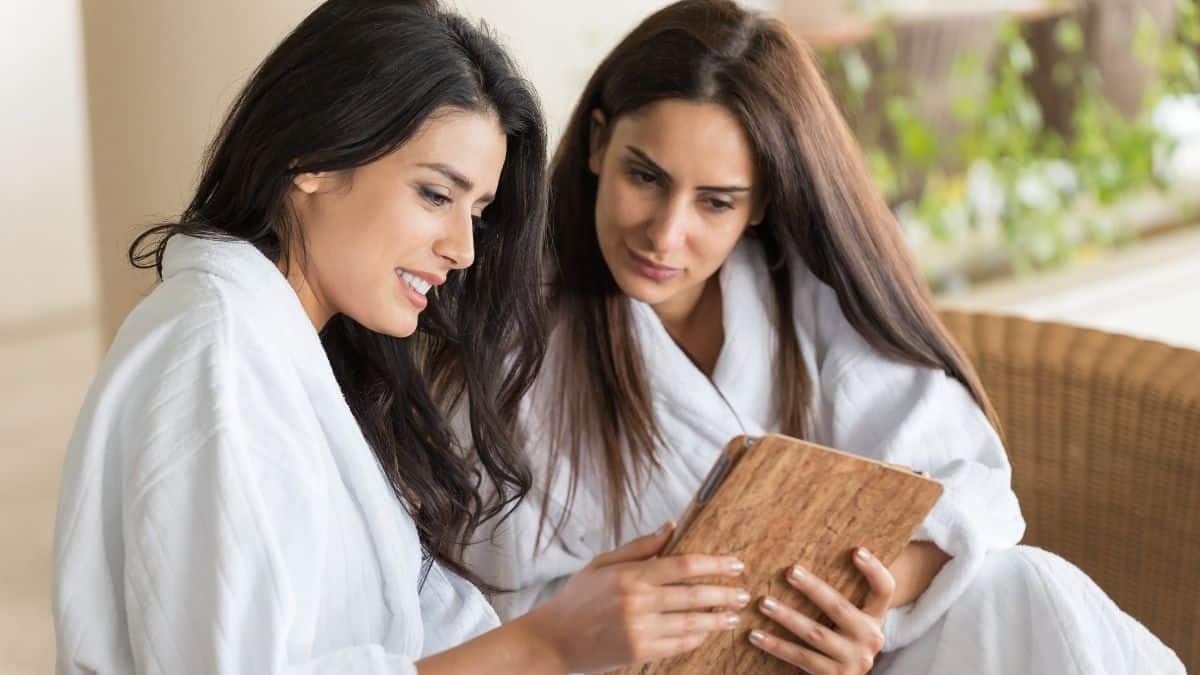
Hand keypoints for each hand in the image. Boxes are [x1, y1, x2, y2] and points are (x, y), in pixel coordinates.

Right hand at [522, 522, 750, 673]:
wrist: (555, 639)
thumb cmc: (579, 597)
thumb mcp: (604, 564)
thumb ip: (640, 547)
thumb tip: (671, 527)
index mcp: (631, 575)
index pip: (684, 565)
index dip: (715, 564)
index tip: (735, 564)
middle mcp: (638, 603)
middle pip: (695, 595)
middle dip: (724, 593)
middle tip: (744, 593)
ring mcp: (641, 630)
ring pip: (692, 623)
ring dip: (717, 620)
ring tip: (733, 615)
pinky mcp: (641, 652)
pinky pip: (679, 644)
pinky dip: (697, 637)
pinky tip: (707, 632)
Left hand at [750, 548, 893, 674]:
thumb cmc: (840, 641)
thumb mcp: (849, 621)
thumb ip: (837, 597)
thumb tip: (802, 559)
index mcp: (875, 617)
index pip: (884, 589)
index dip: (874, 569)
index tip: (856, 550)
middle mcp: (871, 638)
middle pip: (840, 607)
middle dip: (813, 588)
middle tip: (790, 571)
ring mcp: (855, 660)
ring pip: (816, 633)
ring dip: (786, 616)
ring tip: (763, 602)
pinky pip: (801, 657)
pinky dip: (776, 645)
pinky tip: (755, 634)